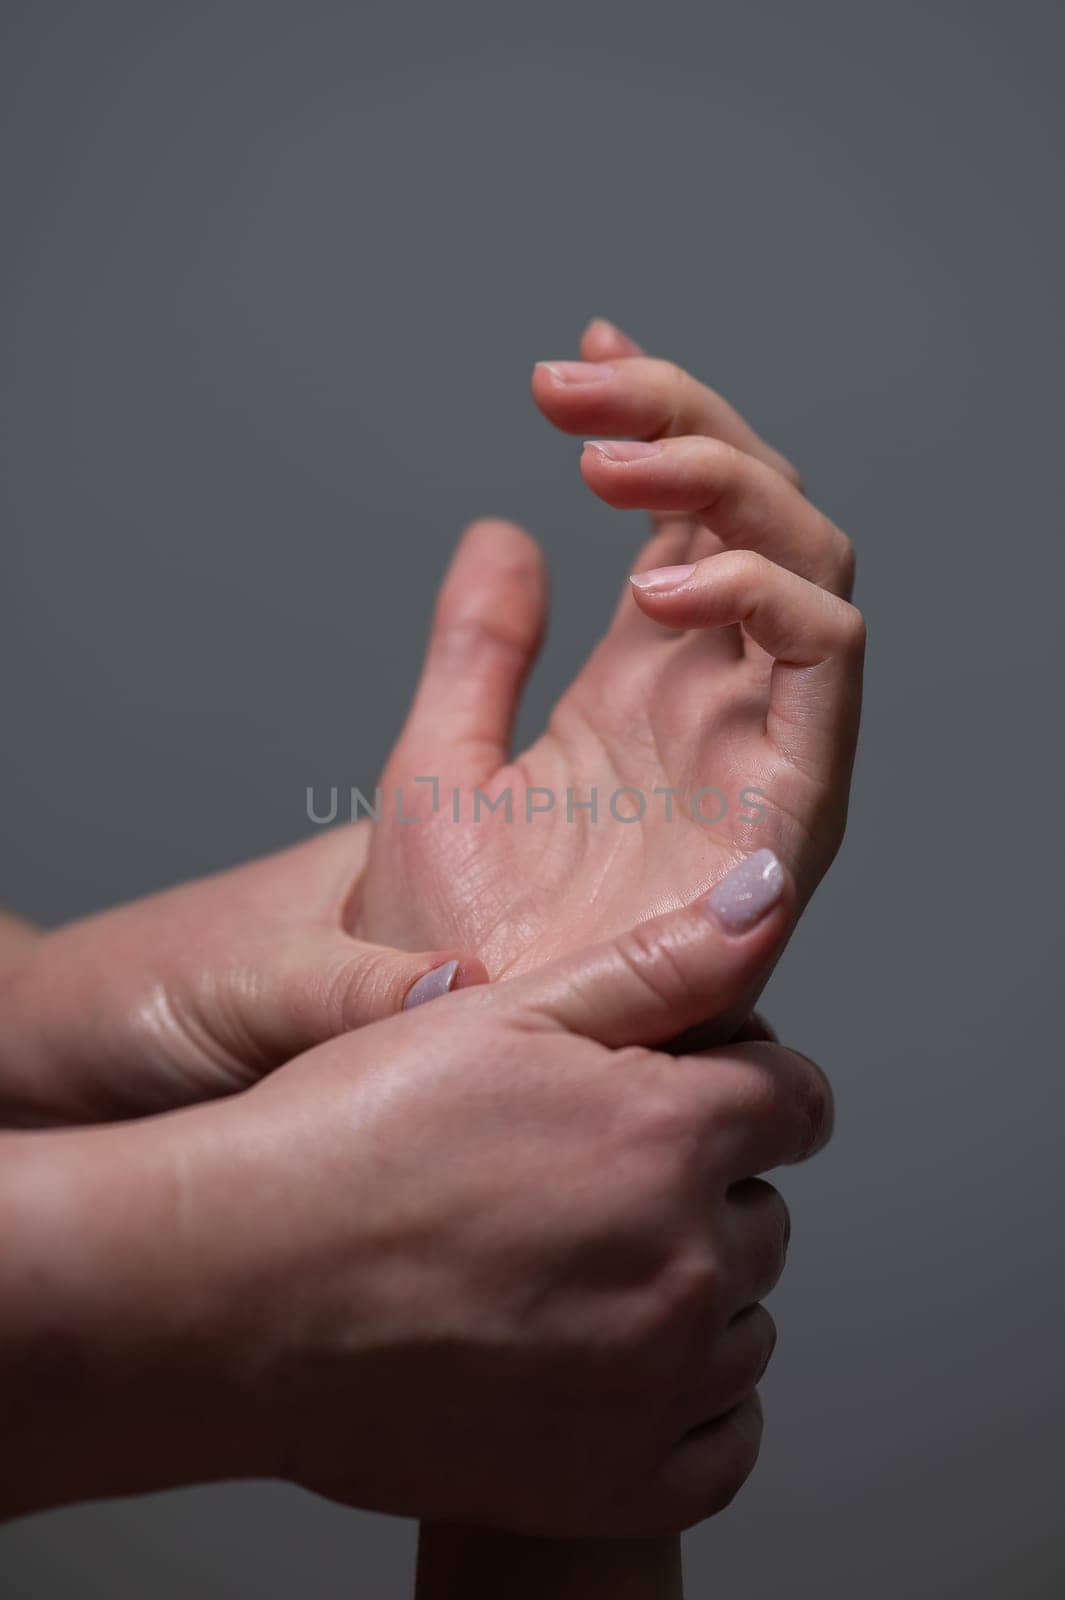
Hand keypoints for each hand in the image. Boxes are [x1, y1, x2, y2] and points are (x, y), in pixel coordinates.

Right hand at [1, 854, 830, 1530]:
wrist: (231, 1293)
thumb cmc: (345, 1139)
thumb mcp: (500, 1014)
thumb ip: (657, 961)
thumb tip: (767, 891)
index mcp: (668, 1137)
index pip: (796, 1103)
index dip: (752, 1091)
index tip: (700, 1102)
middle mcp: (684, 1265)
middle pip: (766, 1216)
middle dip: (707, 1192)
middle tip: (594, 1186)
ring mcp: (654, 1386)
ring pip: (746, 1327)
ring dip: (695, 1296)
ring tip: (575, 1272)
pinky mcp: (613, 1485)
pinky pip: (724, 1444)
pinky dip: (688, 1407)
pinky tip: (606, 1366)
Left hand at [355, 319, 863, 979]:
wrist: (465, 1052)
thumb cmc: (448, 936)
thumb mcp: (439, 761)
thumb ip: (478, 648)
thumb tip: (499, 528)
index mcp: (644, 681)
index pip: (687, 514)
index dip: (657, 420)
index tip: (583, 355)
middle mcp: (716, 702)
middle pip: (757, 512)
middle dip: (683, 422)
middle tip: (574, 388)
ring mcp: (758, 746)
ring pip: (811, 560)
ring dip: (728, 483)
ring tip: (608, 461)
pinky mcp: (793, 806)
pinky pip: (831, 665)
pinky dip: (768, 597)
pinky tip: (665, 585)